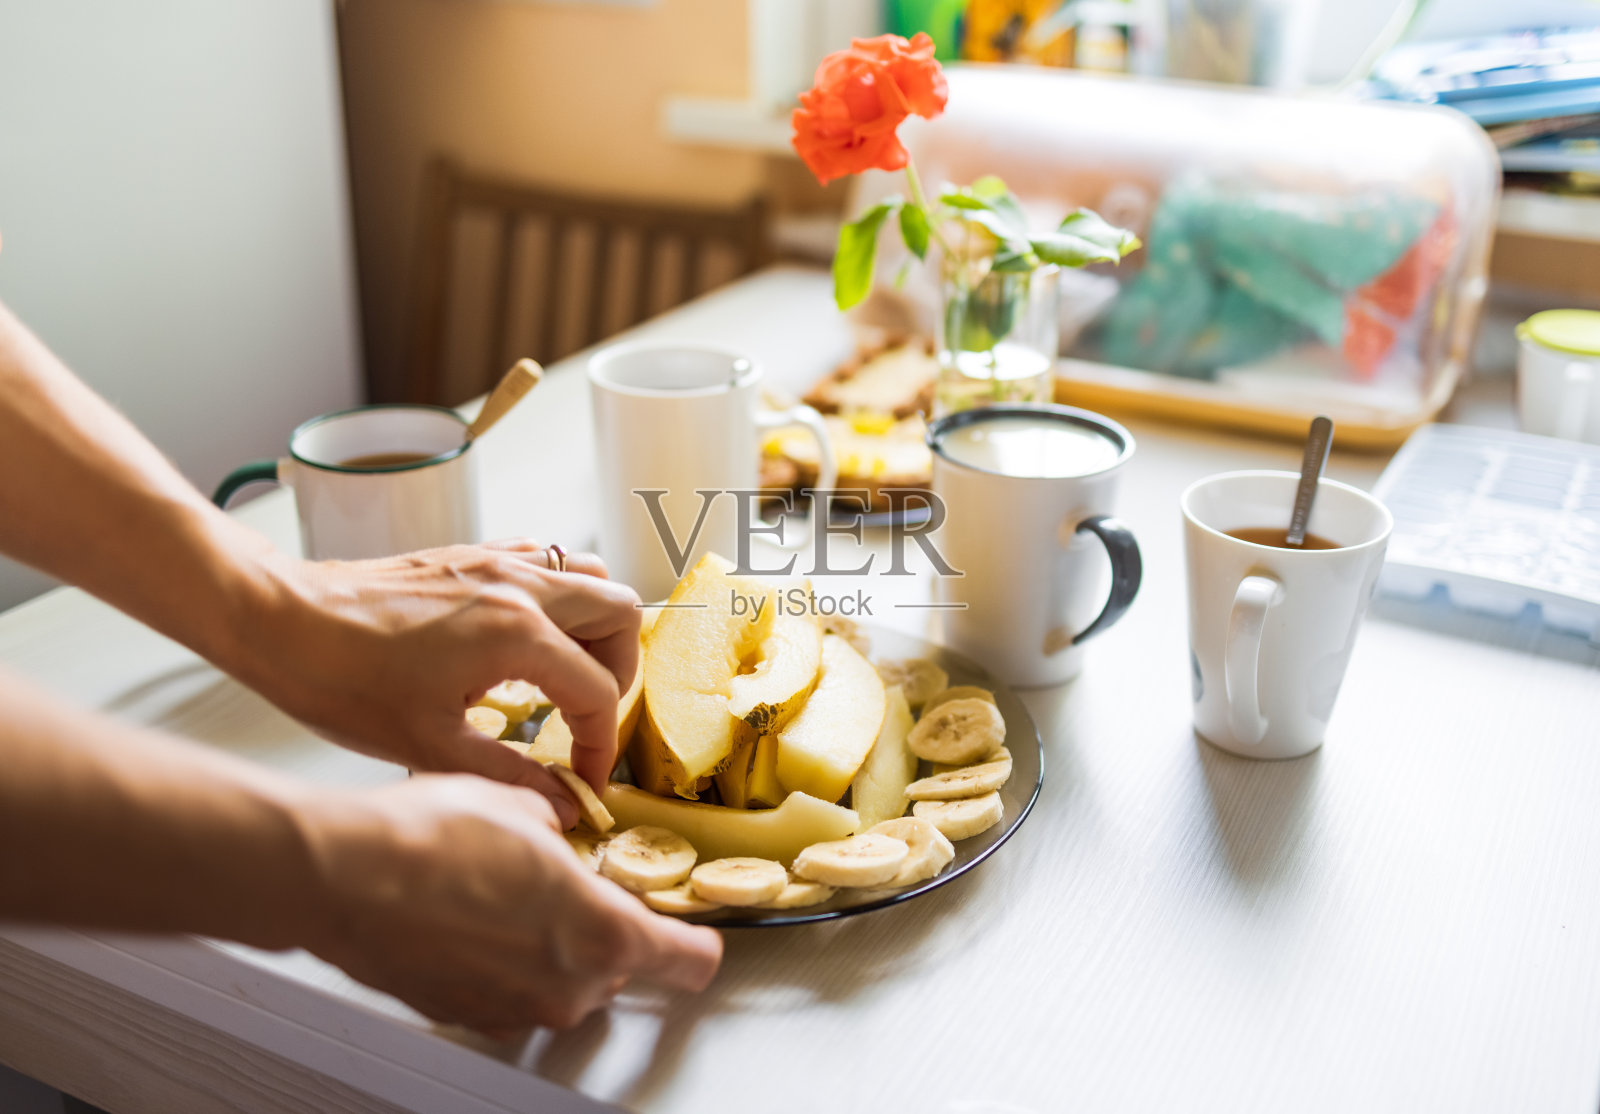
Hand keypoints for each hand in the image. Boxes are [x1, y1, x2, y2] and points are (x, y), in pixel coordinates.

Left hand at [236, 538, 638, 815]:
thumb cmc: (342, 680)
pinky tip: (525, 638)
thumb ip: (509, 775)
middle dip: (619, 670)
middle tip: (587, 715)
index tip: (583, 777)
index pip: (598, 691)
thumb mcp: (429, 746)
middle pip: (620, 613)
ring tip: (566, 673)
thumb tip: (562, 803)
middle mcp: (519, 587)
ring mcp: (496, 562)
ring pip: (589, 576)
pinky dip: (557, 597)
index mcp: (518, 635)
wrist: (281, 620)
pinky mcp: (472, 554)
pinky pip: (545, 562)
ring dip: (595, 625)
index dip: (599, 744)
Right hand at [299, 775, 721, 1029]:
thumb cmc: (429, 838)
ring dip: (545, 945)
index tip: (698, 935)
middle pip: (615, 968)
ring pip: (557, 980)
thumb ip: (558, 831)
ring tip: (502, 891)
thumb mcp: (521, 808)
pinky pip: (504, 988)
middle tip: (568, 884)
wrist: (341, 875)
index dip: (696, 945)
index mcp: (602, 934)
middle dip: (601, 930)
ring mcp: (511, 1008)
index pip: (686, 961)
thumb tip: (552, 832)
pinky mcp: (464, 1013)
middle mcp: (564, 987)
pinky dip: (498, 960)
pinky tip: (467, 914)